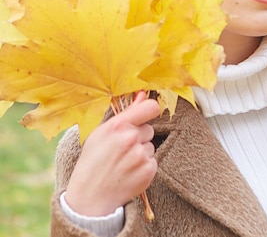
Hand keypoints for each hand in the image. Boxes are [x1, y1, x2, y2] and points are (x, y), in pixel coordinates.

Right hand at [64, 91, 160, 215]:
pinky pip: (153, 161)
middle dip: (139, 137)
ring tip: (123, 163)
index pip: (151, 107)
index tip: (146, 114)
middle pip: (149, 129)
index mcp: (118, 126)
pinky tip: (129, 172)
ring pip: (150, 146)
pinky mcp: (149, 170)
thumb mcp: (101, 133)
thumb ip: (126, 113)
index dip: (150, 109)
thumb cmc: (93, 161)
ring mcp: (141, 155)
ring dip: (141, 152)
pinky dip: (144, 166)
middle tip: (121, 149)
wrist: (90, 196)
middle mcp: (131, 139)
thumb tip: (143, 94)